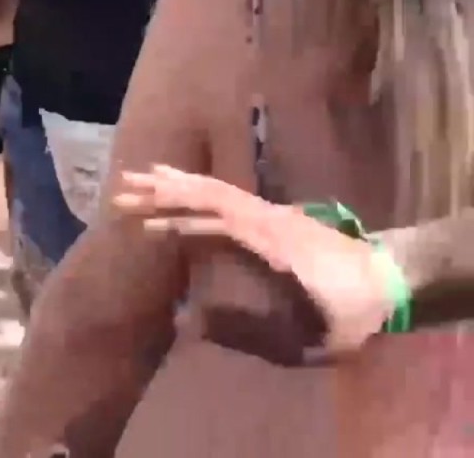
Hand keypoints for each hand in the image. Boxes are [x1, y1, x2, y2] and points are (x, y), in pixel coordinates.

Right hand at [115, 165, 393, 353]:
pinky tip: (182, 193)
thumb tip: (189, 319)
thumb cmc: (351, 313)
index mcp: (275, 241)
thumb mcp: (307, 338)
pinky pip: (231, 196)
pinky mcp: (275, 217)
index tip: (142, 222)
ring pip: (219, 188)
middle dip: (166, 191)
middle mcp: (269, 217)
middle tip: (123, 188)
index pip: (218, 218)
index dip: (178, 217)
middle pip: (211, 193)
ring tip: (141, 178)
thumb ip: (248, 332)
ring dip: (179, 183)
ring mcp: (273, 213)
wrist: (392, 279)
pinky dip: (201, 189)